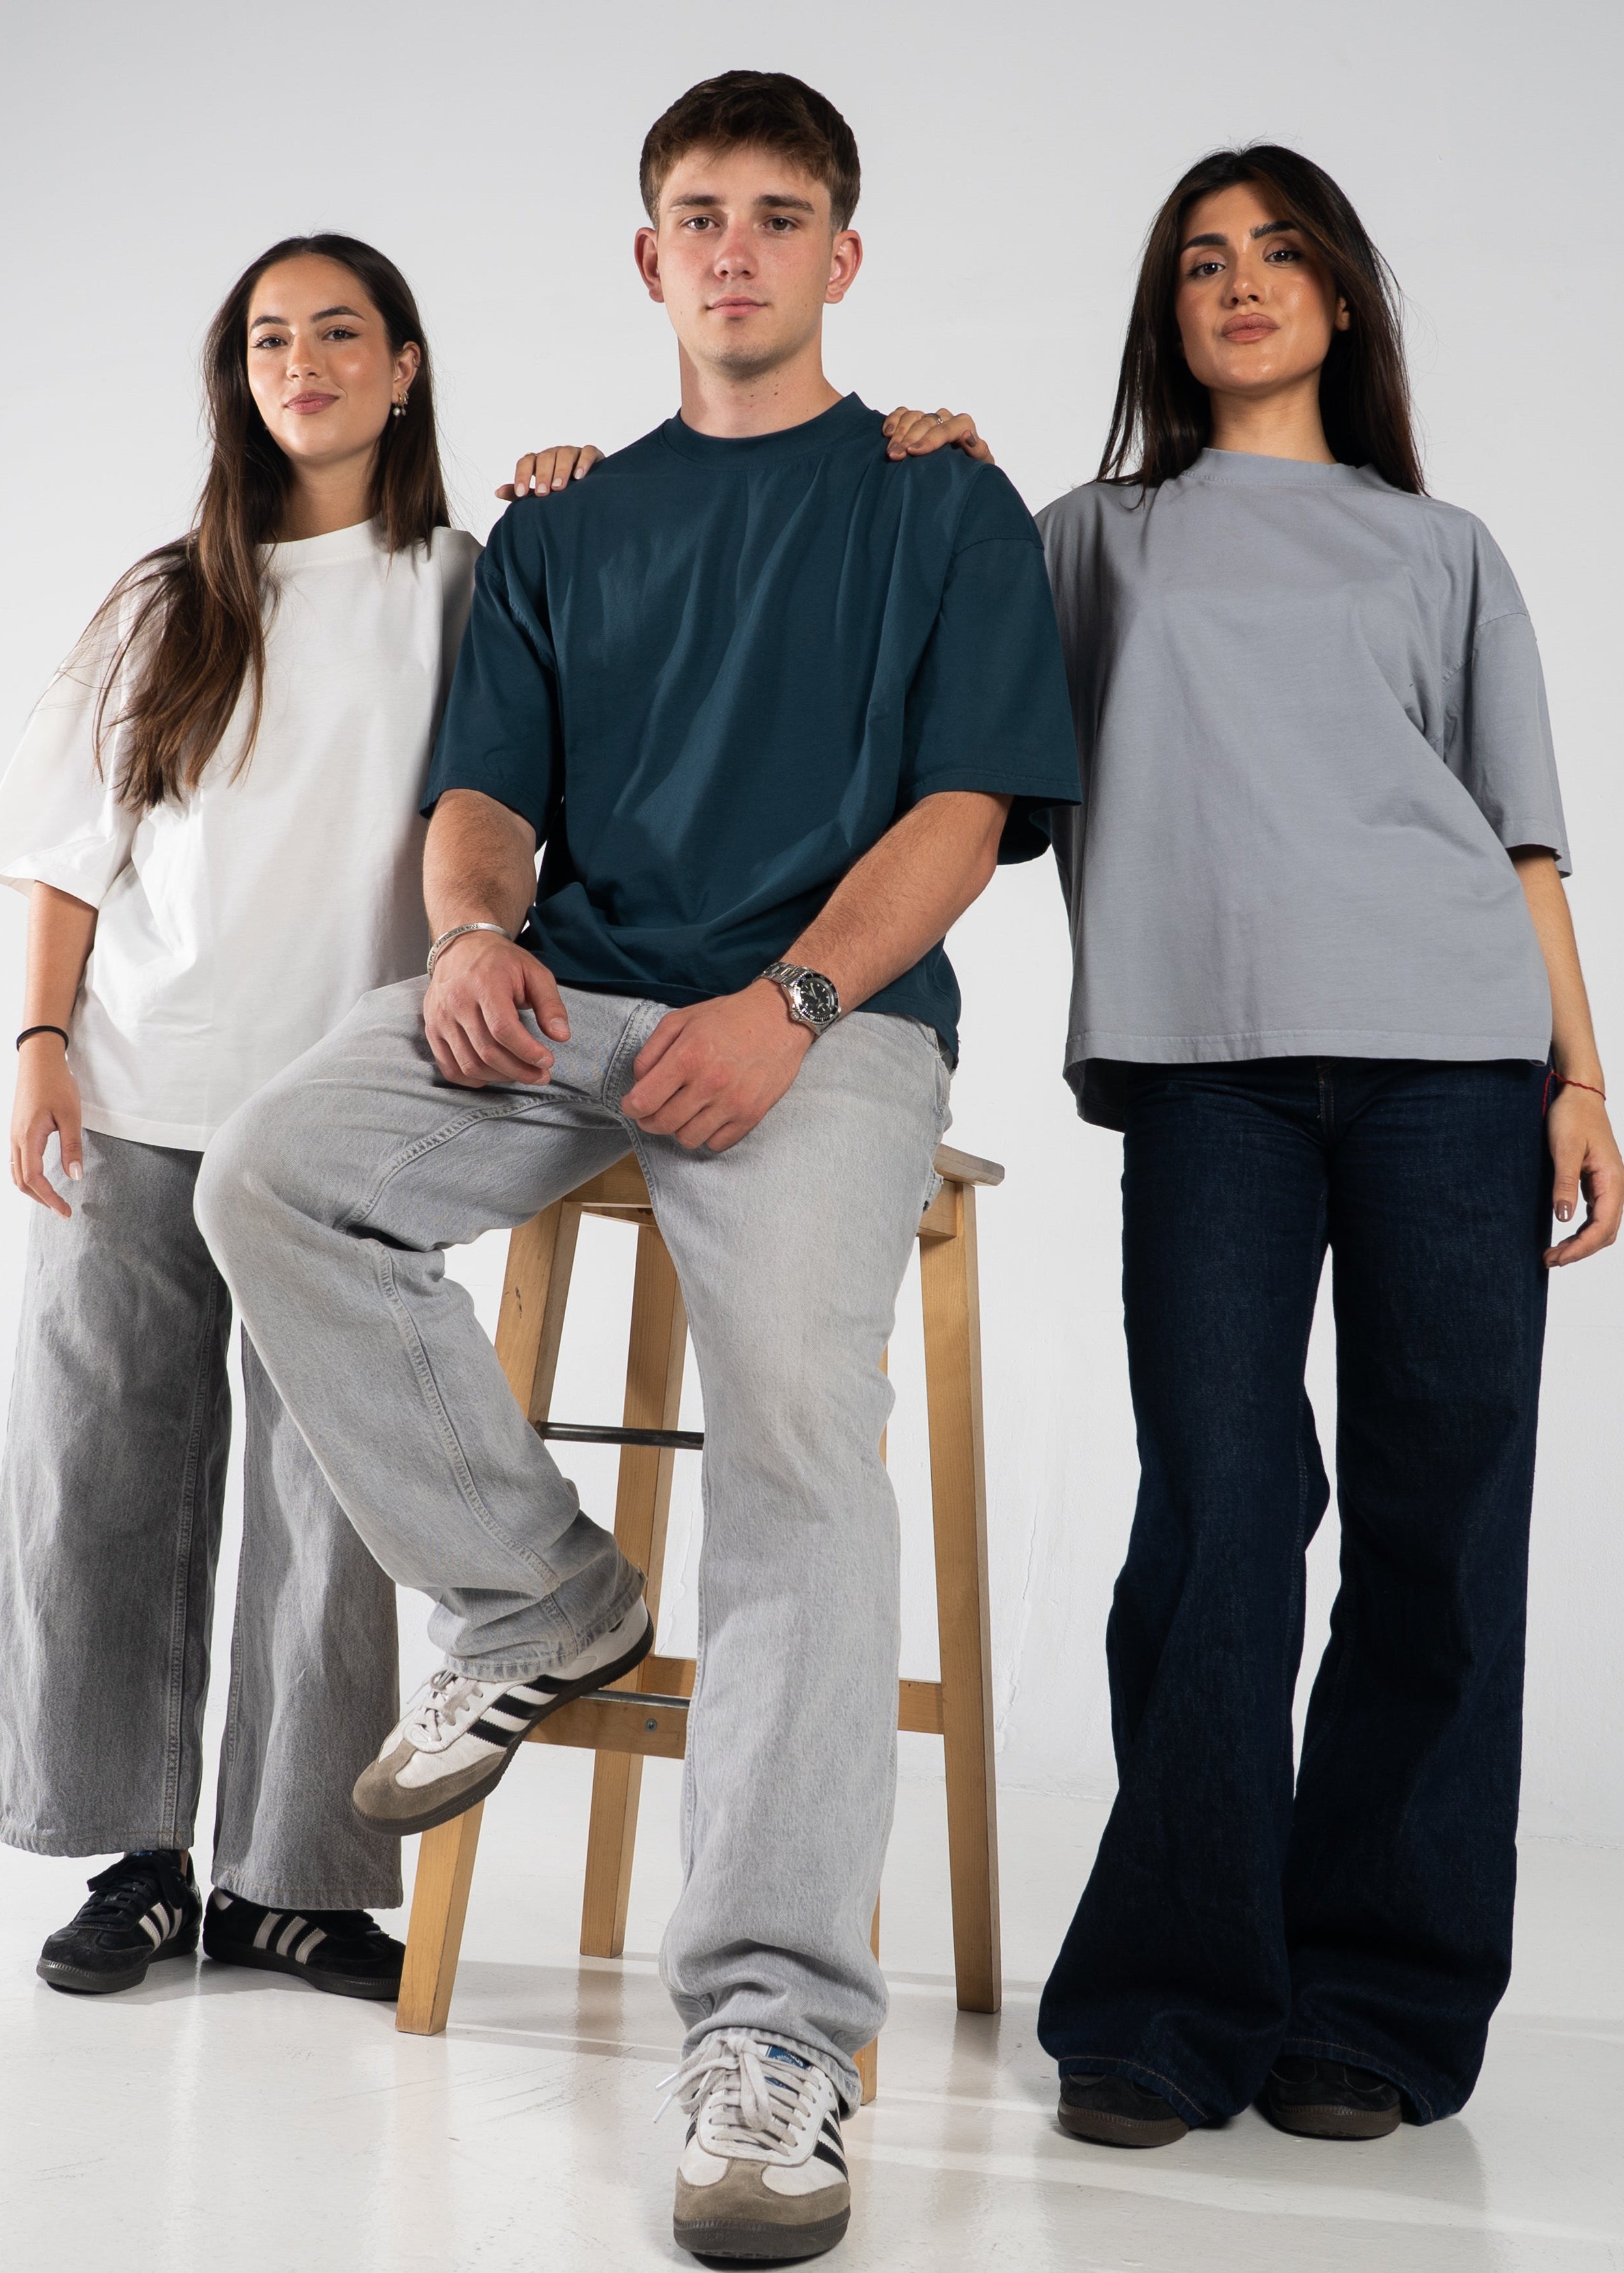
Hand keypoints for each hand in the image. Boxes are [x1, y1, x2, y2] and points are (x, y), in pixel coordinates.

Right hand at [10, 1036, 81, 1216]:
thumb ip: (72, 1147)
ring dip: (32, 1189)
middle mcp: (15, 1138)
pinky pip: (15, 1160)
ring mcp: (13, 1134)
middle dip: (41, 1199)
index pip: (34, 1179)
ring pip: (15, 1171)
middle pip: (21, 1181)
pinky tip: (42, 1177)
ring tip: (53, 1198)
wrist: (38, 1058)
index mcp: (27, 1137)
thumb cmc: (56, 1083)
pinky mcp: (16, 1129)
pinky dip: (27, 1175)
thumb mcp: (71, 1115)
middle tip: (62, 1209)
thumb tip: (75, 1177)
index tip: (65, 1212)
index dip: (50, 1199)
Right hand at [423, 931, 570, 1088]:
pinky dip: (472, 1079)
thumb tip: (561, 1036)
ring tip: (522, 1074)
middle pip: (487, 1051)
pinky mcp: (432, 1030)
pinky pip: (449, 1067)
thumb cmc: (502, 962)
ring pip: (469, 1064)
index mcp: (484, 984)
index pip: (503, 1029)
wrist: (461, 947)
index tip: (548, 1062)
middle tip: (541, 1075)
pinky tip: (494, 1074)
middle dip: (519, 1070)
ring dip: (500, 1077)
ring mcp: (440, 1018)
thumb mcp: (534, 973)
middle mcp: (457, 1002)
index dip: (527, 1052)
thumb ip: (551, 1004)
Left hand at [496, 444, 604, 499]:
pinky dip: (583, 462)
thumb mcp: (538, 496)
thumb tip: (497, 492)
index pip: (526, 462)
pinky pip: (587, 452)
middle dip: (543, 475)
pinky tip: (580, 476)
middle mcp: (554, 455)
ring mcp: (573, 453)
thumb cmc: (559, 495)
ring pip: (565, 454)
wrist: (588, 493)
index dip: (522, 476)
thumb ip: (521, 493)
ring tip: (559, 488)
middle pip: (545, 457)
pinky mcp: (591, 455)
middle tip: (543, 493)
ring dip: (561, 470)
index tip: (522, 494)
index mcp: (539, 463)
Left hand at [620, 980, 812, 1151]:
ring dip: (680, 1129)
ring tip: (685, 1112)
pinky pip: (717, 1144)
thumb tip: (639, 1083)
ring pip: (688, 1139)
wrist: (779, 1017)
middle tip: (653, 1111)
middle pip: (663, 1124)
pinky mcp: (752, 1115)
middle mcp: (710, 1083)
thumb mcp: (681, 1020)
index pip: (644, 1101)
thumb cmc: (728, 1016)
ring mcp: (733, 1102)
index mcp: (688, 1056)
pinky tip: (709, 1116)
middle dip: (650, 1121)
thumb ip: (651, 1051)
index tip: (633, 1104)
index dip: (631, 1107)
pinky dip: (708, 1134)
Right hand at [882, 406, 993, 464]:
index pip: (947, 428)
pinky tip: (887, 434)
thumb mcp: (980, 465)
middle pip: (926, 422)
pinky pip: (902, 413)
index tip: (914, 452)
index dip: (929, 438)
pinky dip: (893, 420)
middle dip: (909, 439)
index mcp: (963, 426)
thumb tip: (967, 435)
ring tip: (890, 452)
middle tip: (895, 456)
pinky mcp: (916, 421)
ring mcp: (929, 419)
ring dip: (899, 433)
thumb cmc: (971, 471)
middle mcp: (946, 419)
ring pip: (913, 416)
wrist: (962, 475)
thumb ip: (978, 450)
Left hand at [1545, 1083, 1622, 1265]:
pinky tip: (1565, 1236)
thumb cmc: (1573, 1117)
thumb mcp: (1565, 1149)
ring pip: (1602, 1225)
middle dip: (1581, 1250)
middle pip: (1606, 1231)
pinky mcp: (1598, 1182)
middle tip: (1550, 1260)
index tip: (1558, 1257)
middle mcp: (1616, 1185)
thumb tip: (1563, 1217)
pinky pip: (1596, 1214)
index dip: (1582, 1246)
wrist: (1579, 1095)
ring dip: (1581, 1243)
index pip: (1603, 1225)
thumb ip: (1565, 1183)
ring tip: (1555, 1254)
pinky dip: (1582, 1230)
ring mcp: (1608, 1185)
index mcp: (1613, 1179)